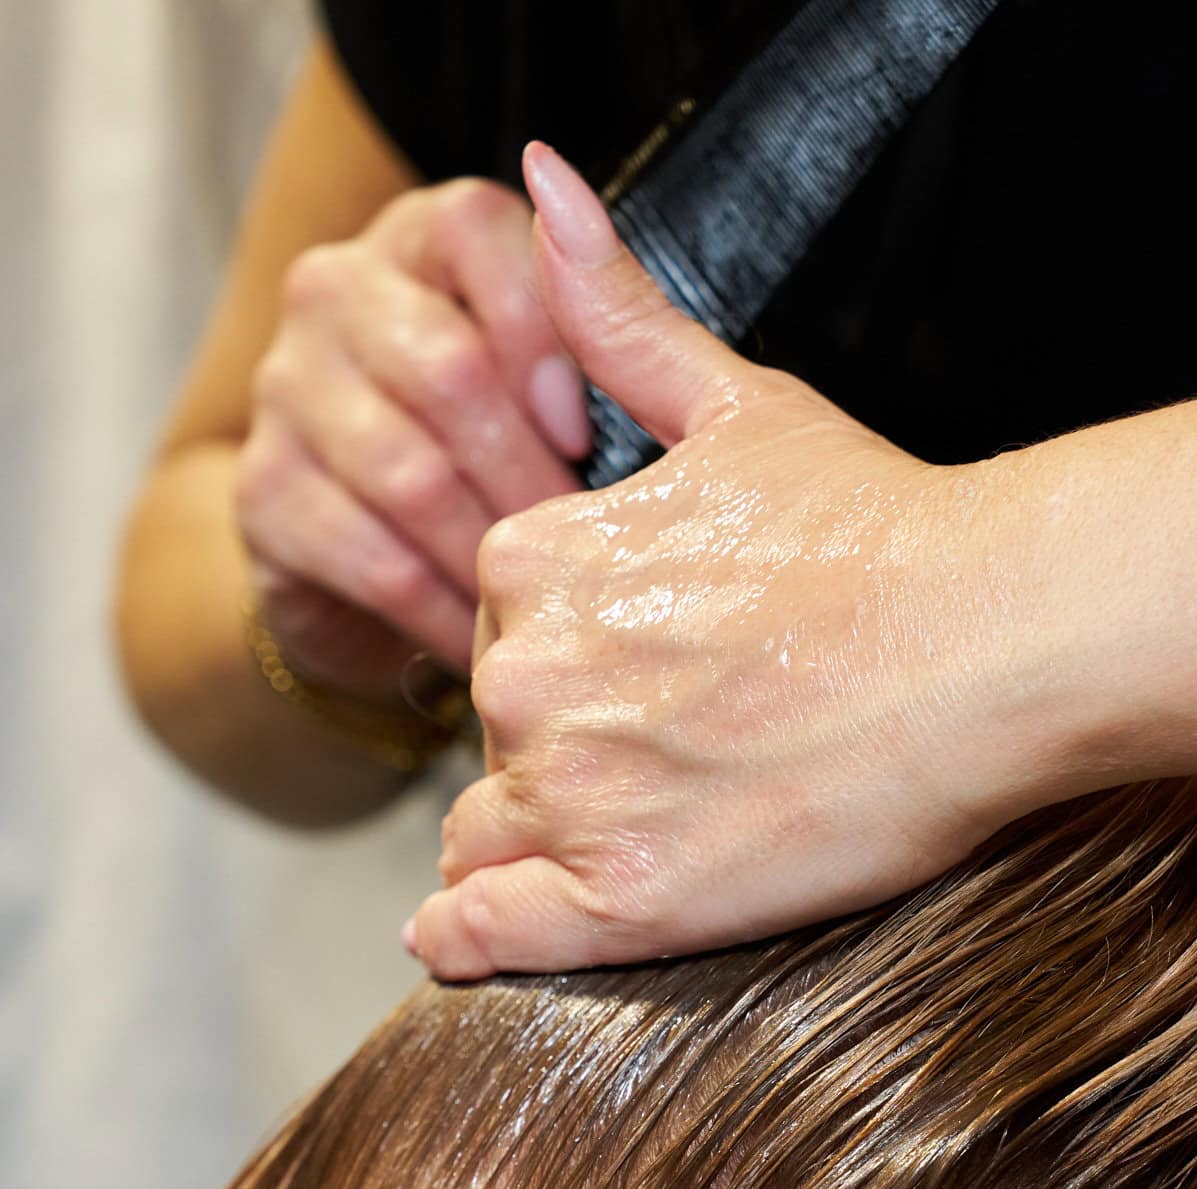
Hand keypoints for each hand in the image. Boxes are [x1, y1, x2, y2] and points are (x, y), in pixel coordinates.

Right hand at [237, 177, 593, 696]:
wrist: (376, 570)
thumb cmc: (507, 463)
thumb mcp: (570, 387)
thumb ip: (602, 317)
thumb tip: (578, 212)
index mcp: (422, 240)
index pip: (474, 229)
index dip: (543, 335)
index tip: (583, 434)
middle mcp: (337, 290)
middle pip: (447, 368)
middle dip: (531, 475)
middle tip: (585, 549)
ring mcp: (285, 387)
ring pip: (410, 475)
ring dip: (493, 554)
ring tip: (547, 601)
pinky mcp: (263, 493)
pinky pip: (373, 561)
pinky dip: (446, 613)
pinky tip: (487, 639)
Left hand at [407, 143, 1056, 974]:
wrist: (993, 647)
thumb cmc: (883, 530)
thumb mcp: (735, 404)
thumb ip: (618, 314)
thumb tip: (539, 180)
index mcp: (534, 561)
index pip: (503, 628)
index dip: (573, 654)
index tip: (659, 667)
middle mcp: (527, 677)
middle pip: (498, 736)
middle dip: (563, 746)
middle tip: (682, 748)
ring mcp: (572, 796)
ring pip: (490, 834)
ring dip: (543, 839)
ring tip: (652, 828)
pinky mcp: (623, 903)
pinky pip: (481, 934)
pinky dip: (469, 937)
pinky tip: (472, 933)